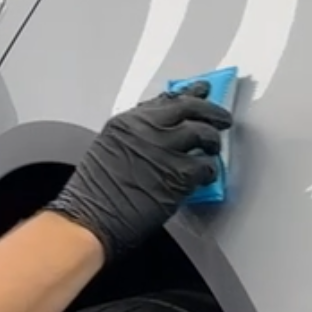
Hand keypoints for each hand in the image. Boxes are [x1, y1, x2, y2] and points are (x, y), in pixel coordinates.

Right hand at [49, 84, 231, 264]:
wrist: (90, 219)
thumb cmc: (94, 194)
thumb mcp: (109, 149)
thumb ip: (136, 135)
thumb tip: (162, 130)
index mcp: (127, 122)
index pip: (166, 100)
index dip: (188, 95)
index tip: (200, 91)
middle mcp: (146, 129)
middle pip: (190, 108)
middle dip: (211, 110)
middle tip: (221, 118)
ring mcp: (164, 150)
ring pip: (203, 133)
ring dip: (213, 142)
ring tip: (214, 148)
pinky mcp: (178, 175)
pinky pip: (206, 166)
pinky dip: (210, 171)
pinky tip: (206, 176)